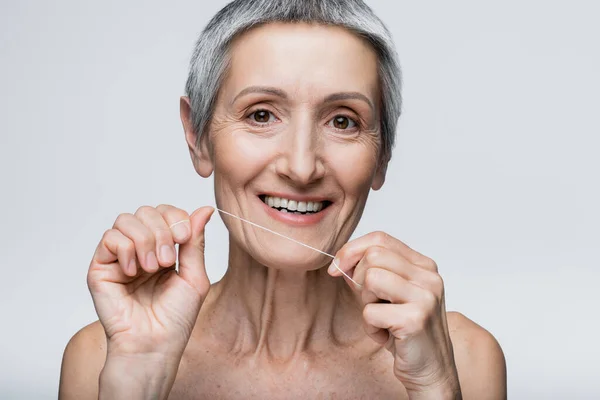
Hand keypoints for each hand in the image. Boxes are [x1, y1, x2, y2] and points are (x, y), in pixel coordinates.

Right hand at [87, 205, 213, 359]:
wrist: (155, 344)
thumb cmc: (176, 317)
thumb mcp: (194, 275)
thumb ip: (195, 241)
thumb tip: (205, 209)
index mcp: (164, 248)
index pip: (166, 213)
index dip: (176, 218)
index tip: (184, 239)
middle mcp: (141, 249)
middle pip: (146, 211)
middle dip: (161, 230)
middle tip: (167, 260)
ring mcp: (120, 257)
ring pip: (126, 220)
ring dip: (144, 240)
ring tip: (151, 268)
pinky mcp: (100, 267)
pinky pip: (109, 238)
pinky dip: (125, 250)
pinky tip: (133, 271)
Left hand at [328, 232, 461, 398]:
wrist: (430, 370)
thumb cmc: (406, 331)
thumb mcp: (388, 295)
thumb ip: (370, 272)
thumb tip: (340, 260)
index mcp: (423, 265)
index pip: (380, 238)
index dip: (351, 250)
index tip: (336, 268)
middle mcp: (429, 276)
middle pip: (373, 255)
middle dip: (359, 280)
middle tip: (371, 304)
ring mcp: (425, 296)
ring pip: (371, 278)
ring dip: (366, 304)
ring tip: (381, 319)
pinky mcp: (416, 319)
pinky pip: (370, 312)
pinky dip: (371, 328)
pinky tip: (387, 336)